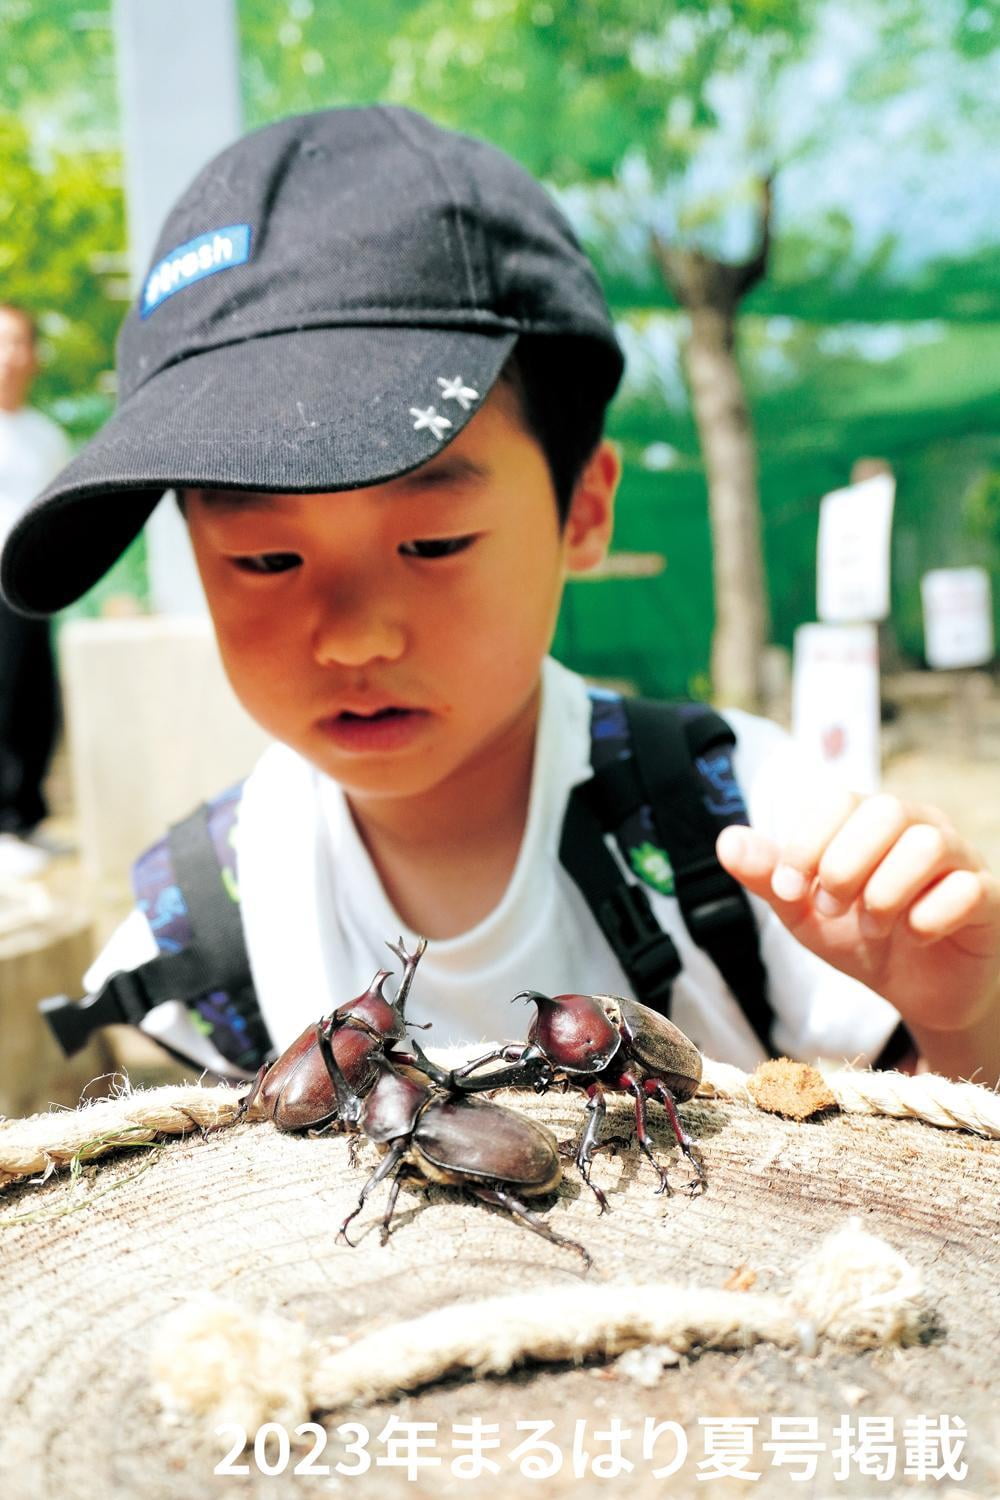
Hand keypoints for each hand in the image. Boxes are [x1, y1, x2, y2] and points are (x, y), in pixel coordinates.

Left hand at [716, 790, 999, 1049]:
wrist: (922, 991)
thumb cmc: (863, 936)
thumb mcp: (805, 911)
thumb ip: (767, 876)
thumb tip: (726, 841)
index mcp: (868, 820)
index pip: (836, 799)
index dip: (805, 844)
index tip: (789, 889)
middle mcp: (917, 826)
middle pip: (884, 810)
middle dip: (843, 866)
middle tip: (831, 908)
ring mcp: (958, 858)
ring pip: (927, 843)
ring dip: (885, 893)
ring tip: (873, 925)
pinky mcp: (988, 897)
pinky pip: (967, 889)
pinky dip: (928, 918)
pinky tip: (913, 935)